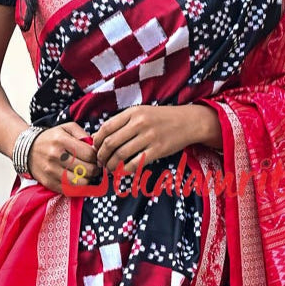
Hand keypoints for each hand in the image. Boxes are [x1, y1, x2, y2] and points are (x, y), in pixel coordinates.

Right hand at [24, 121, 102, 194]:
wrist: (27, 150)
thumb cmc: (51, 138)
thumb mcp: (66, 128)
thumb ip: (83, 134)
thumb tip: (96, 147)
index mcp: (62, 141)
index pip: (89, 154)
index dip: (97, 157)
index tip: (96, 158)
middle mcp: (56, 156)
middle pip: (87, 169)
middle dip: (95, 169)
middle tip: (94, 167)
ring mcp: (52, 171)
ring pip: (81, 182)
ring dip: (88, 179)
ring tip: (86, 174)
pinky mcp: (49, 183)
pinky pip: (70, 190)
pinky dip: (77, 187)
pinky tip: (77, 180)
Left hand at [93, 104, 220, 172]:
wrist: (188, 121)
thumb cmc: (161, 118)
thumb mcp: (141, 113)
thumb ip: (121, 123)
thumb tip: (97, 136)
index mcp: (132, 112)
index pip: (106, 128)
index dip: (97, 141)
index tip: (96, 149)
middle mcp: (139, 123)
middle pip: (111, 143)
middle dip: (102, 156)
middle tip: (100, 163)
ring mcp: (149, 137)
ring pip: (121, 155)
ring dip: (111, 165)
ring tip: (110, 169)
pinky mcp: (158, 150)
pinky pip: (135, 163)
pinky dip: (125, 170)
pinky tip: (122, 172)